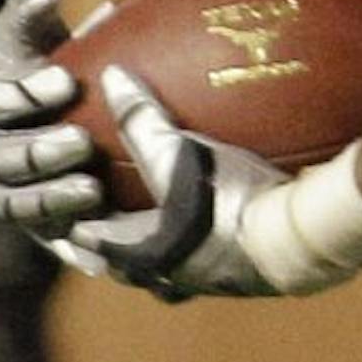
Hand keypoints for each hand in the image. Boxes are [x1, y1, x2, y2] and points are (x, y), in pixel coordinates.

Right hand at [0, 0, 101, 236]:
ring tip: (93, 187)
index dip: (19, 94)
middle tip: (82, 140)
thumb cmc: (41, 65)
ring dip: (51, 198)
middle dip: (38, 152)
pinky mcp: (26, 224)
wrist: (62, 113)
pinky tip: (102, 227)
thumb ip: (26, 13)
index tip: (65, 79)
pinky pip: (42, 232)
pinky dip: (68, 234)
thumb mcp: (29, 36)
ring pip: (15, 202)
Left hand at [77, 67, 361, 300]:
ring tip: (157, 229)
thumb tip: (111, 76)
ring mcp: (205, 285)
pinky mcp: (243, 282)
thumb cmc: (230, 198)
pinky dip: (200, 252)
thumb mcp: (179, 154)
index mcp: (139, 253)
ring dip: (155, 254)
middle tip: (100, 218)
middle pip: (121, 265)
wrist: (300, 240)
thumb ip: (142, 119)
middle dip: (108, 245)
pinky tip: (216, 231)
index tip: (62, 201)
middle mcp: (165, 278)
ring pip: (164, 275)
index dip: (71, 219)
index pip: (86, 238)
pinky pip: (208, 268)